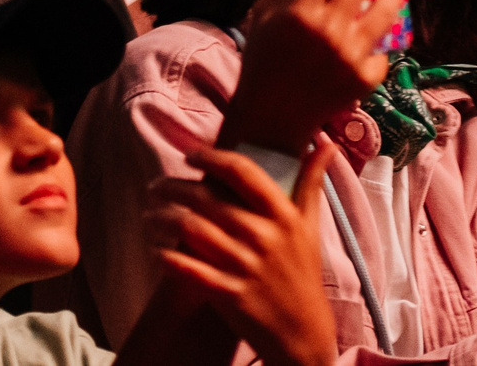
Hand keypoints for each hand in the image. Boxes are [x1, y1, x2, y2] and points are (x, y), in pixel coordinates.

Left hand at [154, 142, 339, 365]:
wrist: (303, 332)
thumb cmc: (304, 273)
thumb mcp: (311, 226)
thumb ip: (312, 183)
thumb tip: (326, 145)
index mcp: (283, 215)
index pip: (242, 171)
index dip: (211, 157)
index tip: (190, 154)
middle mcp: (263, 236)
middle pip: (206, 197)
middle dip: (172, 187)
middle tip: (156, 186)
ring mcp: (244, 266)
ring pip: (190, 229)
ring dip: (161, 218)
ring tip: (149, 215)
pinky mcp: (228, 294)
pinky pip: (188, 269)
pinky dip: (166, 257)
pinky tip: (155, 249)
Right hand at [217, 0, 404, 154]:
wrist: (273, 116)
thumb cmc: (265, 57)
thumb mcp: (267, 12)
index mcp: (298, 11)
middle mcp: (327, 31)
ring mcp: (350, 55)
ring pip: (387, 8)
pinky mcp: (365, 78)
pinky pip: (383, 44)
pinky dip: (381, 32)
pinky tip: (377, 23)